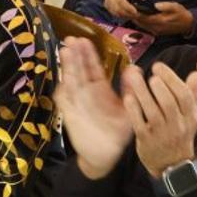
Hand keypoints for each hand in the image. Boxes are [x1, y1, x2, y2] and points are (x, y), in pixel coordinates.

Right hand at [55, 37, 132, 179]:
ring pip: (70, 81)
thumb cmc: (117, 133)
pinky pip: (65, 102)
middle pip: (79, 70)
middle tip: (72, 39)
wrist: (105, 156)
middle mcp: (86, 93)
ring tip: (65, 51)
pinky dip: (63, 92)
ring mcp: (77, 102)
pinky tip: (62, 82)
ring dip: (67, 67)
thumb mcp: (128, 109)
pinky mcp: (71, 115)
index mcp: (100, 89)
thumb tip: (134, 68)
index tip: (84, 39)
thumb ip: (130, 89)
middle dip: (75, 55)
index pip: (93, 67)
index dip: (88, 54)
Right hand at [103, 0, 144, 20]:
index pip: (120, 1)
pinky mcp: (107, 6)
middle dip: (128, 14)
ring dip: (125, 16)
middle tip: (138, 15)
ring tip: (135, 15)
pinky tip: (128, 14)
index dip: (128, 7)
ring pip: (116, 13)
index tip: (135, 11)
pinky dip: (122, 15)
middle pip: (118, 9)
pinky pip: (114, 13)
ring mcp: (108, 2)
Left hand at [122, 64, 196, 177]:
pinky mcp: (146, 141)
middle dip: (159, 86)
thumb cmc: (180, 133)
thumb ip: (192, 94)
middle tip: (150, 75)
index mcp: (190, 117)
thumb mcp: (190, 116)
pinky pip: (139, 124)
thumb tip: (196, 74)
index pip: (184, 96)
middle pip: (169, 103)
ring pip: (152, 112)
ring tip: (134, 78)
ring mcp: (161, 134)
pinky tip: (127, 97)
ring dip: (142, 93)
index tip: (158, 66)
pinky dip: (133, 110)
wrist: (172, 165)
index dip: (171, 79)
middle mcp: (177, 125)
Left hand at [132, 1, 194, 36]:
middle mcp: (156, 28)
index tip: (128, 6)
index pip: (143, 17)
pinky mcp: (156, 32)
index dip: (135, 12)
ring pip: (141, 25)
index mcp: (159, 21)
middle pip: (140, 22)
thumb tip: (156, 4)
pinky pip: (145, 27)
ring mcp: (155, 31)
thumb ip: (166, 6)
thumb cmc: (182, 14)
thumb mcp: (176, 7)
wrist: (188, 25)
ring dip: (135, 19)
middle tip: (125, 8)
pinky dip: (140, 22)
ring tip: (128, 11)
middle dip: (132, 16)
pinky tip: (137, 16)